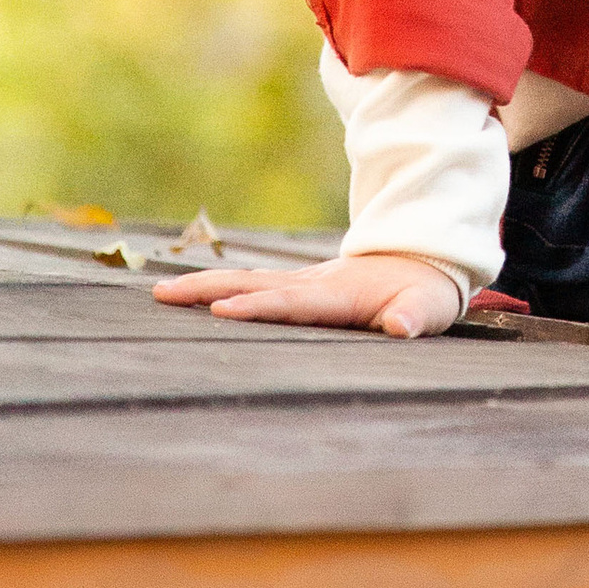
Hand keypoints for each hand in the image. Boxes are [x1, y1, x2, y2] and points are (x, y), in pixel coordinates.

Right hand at [150, 252, 462, 337]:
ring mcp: (300, 281)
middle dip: (208, 290)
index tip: (221, 311)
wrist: (420, 260)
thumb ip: (415, 316)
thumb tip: (403, 327)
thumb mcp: (428, 307)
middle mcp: (311, 284)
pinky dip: (218, 287)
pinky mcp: (295, 286)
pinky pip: (250, 284)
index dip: (259, 307)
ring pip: (245, 280)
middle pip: (253, 284)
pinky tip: (188, 296)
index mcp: (338, 295)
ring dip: (204, 286)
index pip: (292, 303)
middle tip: (163, 296)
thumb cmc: (425, 294)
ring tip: (159, 294)